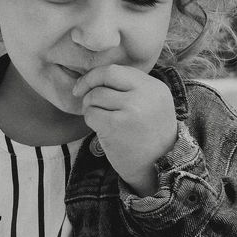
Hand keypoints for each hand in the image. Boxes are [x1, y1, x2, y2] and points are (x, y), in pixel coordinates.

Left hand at [73, 64, 177, 194]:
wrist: (158, 167)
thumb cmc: (148, 135)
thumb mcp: (152, 105)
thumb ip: (131, 88)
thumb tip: (96, 76)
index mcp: (154, 87)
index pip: (118, 69)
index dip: (97, 75)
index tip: (87, 84)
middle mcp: (145, 94)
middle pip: (106, 75)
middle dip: (87, 82)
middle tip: (79, 93)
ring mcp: (132, 109)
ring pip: (95, 96)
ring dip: (89, 106)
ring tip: (98, 117)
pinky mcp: (116, 126)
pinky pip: (91, 114)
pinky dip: (90, 120)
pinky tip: (99, 128)